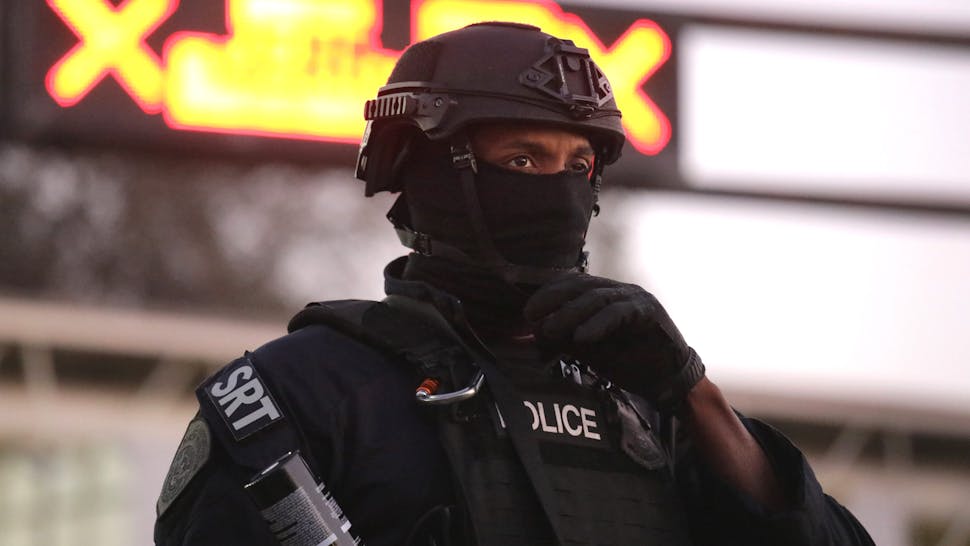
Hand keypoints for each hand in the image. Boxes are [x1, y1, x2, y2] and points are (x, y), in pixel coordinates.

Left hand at [523, 273, 704, 412]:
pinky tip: (582, 337)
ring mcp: (635, 298)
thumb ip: (563, 341)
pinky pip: (619, 313)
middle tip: (532, 317)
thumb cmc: (629, 363)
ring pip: (597, 298)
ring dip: (570, 314)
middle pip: (580, 286)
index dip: (547, 294)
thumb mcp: (589, 351)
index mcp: (604, 295)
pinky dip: (598, 324)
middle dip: (553, 299)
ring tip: (550, 330)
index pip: (570, 284)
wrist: (668, 381)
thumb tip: (529, 338)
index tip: (527, 313)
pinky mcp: (650, 311)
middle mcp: (619, 291)